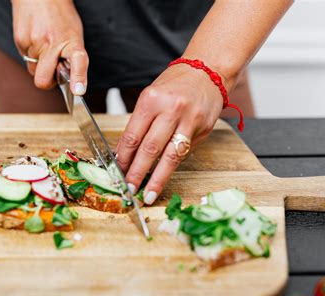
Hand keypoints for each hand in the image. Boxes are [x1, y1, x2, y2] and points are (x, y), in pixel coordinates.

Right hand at [11, 0, 87, 94]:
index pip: (78, 61)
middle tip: (53, 70)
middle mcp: (52, 43)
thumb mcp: (74, 35)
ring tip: (45, 46)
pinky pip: (24, 58)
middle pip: (43, 80)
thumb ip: (72, 58)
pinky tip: (36, 39)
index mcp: (72, 41)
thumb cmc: (60, 16)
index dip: (78, 77)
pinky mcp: (20, 40)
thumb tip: (69, 81)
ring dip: (39, 65)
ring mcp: (34, 43)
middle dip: (47, 81)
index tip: (78, 90)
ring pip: (33, 70)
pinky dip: (31, 54)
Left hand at [116, 63, 225, 203]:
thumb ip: (140, 124)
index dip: (124, 158)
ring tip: (148, 194)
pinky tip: (163, 176)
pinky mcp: (204, 130)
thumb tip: (126, 154)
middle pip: (150, 148)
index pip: (133, 135)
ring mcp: (190, 121)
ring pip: (170, 157)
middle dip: (137, 172)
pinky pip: (184, 152)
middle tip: (128, 189)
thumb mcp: (150, 97)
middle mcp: (171, 110)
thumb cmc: (174, 85)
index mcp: (152, 100)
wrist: (207, 72)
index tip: (117, 172)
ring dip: (157, 179)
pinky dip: (172, 166)